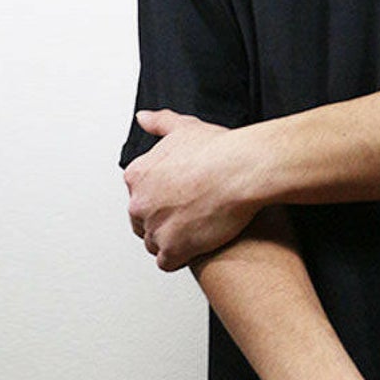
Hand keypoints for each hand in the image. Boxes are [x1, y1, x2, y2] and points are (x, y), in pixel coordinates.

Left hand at [123, 109, 261, 270]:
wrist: (241, 170)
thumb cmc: (219, 150)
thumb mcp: (186, 127)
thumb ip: (160, 123)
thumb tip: (143, 118)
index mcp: (138, 175)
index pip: (139, 194)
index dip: (162, 196)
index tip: (181, 194)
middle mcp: (139, 203)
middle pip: (144, 221)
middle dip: (164, 220)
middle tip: (192, 212)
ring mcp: (154, 229)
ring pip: (155, 243)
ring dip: (173, 240)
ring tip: (199, 229)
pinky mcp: (172, 250)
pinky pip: (168, 262)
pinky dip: (182, 257)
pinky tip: (199, 245)